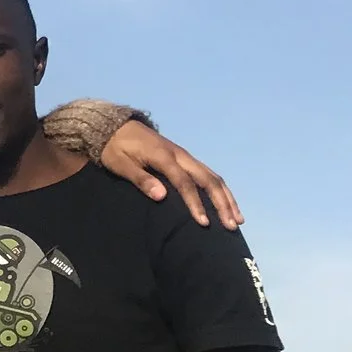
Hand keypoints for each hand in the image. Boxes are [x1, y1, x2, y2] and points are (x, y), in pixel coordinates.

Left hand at [101, 121, 242, 228]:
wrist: (115, 126)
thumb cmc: (114, 148)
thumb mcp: (120, 163)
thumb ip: (140, 179)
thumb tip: (162, 196)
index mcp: (163, 156)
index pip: (184, 183)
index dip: (195, 203)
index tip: (203, 222)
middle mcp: (180, 155)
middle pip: (208, 179)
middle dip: (221, 203)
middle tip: (231, 225)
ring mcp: (185, 156)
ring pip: (213, 176)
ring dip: (226, 198)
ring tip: (237, 219)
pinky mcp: (185, 158)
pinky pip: (208, 174)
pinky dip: (220, 189)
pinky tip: (226, 203)